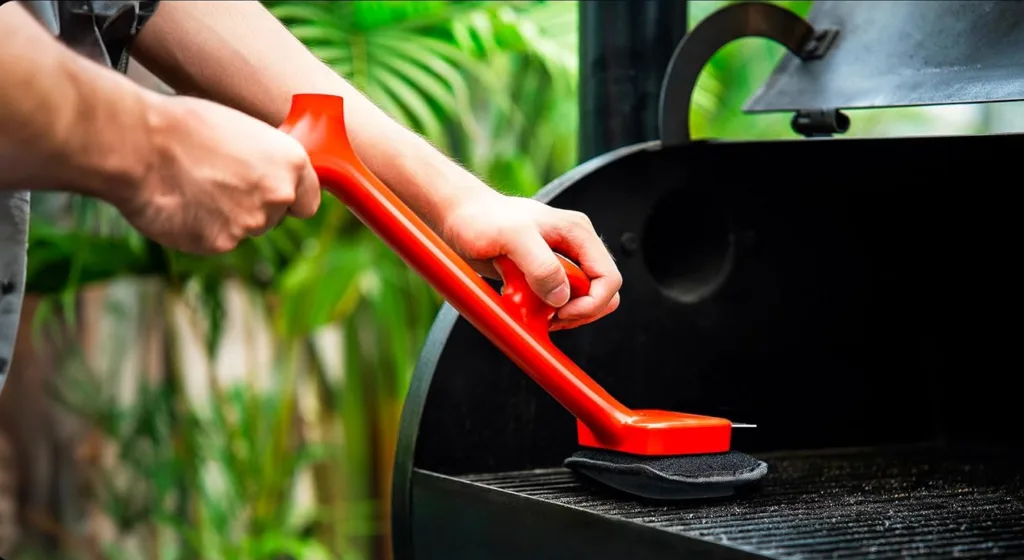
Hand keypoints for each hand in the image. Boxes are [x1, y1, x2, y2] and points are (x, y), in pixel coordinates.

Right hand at [112, 94, 320, 253]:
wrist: (139, 145)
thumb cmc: (184, 125)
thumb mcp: (241, 130)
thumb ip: (265, 159)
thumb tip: (269, 175)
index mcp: (291, 162)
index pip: (308, 200)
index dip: (290, 198)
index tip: (275, 194)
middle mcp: (278, 196)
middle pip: (276, 217)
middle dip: (255, 206)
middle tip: (221, 184)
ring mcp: (250, 223)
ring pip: (246, 230)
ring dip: (227, 218)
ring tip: (194, 188)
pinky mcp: (220, 244)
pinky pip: (218, 241)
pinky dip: (202, 229)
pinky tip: (182, 205)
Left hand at [440, 191, 621, 329]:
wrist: (459, 216)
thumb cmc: (482, 218)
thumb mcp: (512, 237)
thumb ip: (541, 265)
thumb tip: (562, 296)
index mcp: (578, 233)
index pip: (608, 278)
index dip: (592, 303)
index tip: (562, 312)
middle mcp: (574, 248)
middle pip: (600, 294)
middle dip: (578, 312)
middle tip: (548, 316)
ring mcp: (560, 262)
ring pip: (579, 301)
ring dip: (558, 313)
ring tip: (528, 306)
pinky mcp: (543, 275)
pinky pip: (556, 302)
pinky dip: (543, 311)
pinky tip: (521, 301)